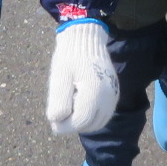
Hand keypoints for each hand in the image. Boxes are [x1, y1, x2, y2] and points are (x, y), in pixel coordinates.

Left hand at [46, 20, 117, 134]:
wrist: (86, 40)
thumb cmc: (69, 57)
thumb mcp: (59, 77)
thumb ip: (58, 100)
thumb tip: (56, 121)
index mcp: (94, 90)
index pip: (80, 120)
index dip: (64, 125)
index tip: (53, 119)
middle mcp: (108, 96)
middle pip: (89, 124)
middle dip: (72, 124)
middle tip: (60, 113)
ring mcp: (113, 96)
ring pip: (97, 123)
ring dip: (82, 123)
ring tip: (70, 107)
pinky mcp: (114, 95)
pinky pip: (103, 116)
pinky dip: (91, 118)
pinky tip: (79, 106)